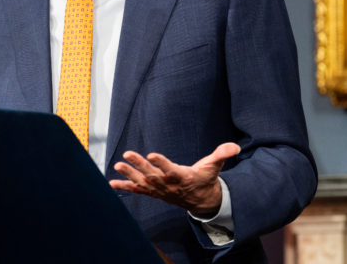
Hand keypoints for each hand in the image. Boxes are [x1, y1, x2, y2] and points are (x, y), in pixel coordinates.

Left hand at [109, 143, 240, 217]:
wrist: (200, 201)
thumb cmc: (205, 179)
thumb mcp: (214, 166)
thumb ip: (222, 154)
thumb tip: (235, 146)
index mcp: (182, 176)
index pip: (170, 169)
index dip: (161, 162)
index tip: (152, 154)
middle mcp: (168, 184)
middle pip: (152, 175)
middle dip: (139, 165)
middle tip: (127, 154)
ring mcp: (159, 190)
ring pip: (142, 182)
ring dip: (129, 175)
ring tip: (118, 165)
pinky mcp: (153, 192)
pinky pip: (138, 191)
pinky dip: (124, 188)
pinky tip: (112, 184)